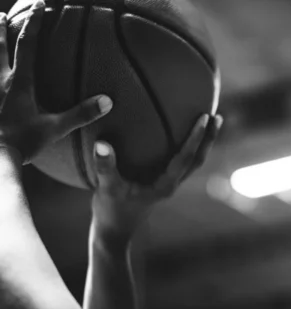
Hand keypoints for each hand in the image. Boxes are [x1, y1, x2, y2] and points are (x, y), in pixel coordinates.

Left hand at [0, 0, 111, 163]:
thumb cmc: (23, 142)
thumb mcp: (55, 128)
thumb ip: (81, 114)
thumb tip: (107, 101)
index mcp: (20, 82)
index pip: (27, 44)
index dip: (34, 22)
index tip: (39, 5)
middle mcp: (0, 81)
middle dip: (1, 27)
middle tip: (2, 13)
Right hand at [91, 113, 221, 241]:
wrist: (114, 233)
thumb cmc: (111, 212)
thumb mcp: (106, 189)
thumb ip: (105, 167)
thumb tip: (102, 143)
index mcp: (165, 186)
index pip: (186, 158)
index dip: (196, 137)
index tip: (204, 117)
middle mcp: (172, 185)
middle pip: (197, 160)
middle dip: (208, 139)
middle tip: (218, 117)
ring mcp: (169, 185)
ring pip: (192, 162)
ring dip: (202, 143)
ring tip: (210, 122)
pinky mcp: (162, 184)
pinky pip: (181, 163)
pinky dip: (188, 148)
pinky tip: (183, 135)